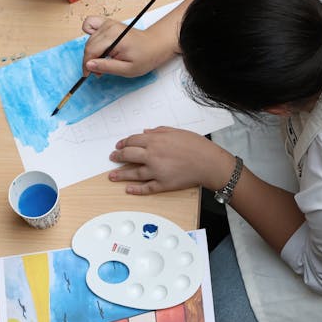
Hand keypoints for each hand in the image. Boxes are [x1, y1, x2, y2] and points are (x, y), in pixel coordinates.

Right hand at [81, 16, 173, 77]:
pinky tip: (98, 45)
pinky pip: (89, 24)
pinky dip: (90, 35)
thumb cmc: (145, 56)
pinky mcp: (107, 23)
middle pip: (89, 45)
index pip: (91, 51)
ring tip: (102, 60)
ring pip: (89, 39)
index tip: (88, 75)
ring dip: (91, 52)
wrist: (155, 44)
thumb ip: (106, 67)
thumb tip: (89, 65)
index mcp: (114, 37)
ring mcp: (108, 23)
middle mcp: (109, 27)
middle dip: (90, 61)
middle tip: (98, 72)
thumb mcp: (127, 69)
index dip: (87, 65)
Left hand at [108, 127, 229, 194]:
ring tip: (112, 176)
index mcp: (155, 140)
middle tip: (113, 158)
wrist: (209, 163)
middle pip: (129, 155)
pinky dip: (136, 190)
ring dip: (121, 175)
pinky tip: (128, 190)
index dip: (124, 143)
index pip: (133, 140)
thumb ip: (159, 131)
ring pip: (134, 173)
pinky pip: (146, 188)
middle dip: (118, 156)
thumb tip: (145, 132)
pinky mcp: (163, 184)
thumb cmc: (196, 146)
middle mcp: (152, 155)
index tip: (119, 145)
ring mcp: (156, 171)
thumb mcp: (177, 132)